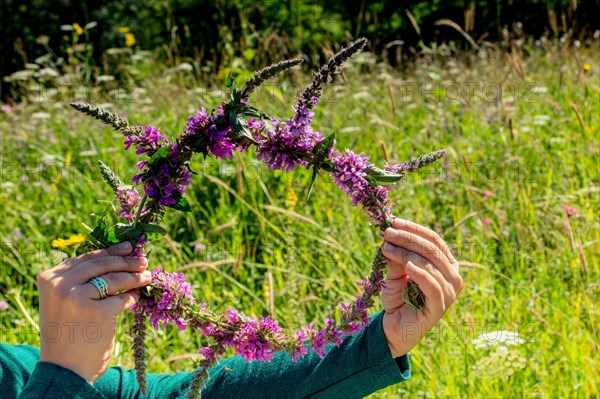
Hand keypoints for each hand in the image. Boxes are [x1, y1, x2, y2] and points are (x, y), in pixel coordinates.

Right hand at [37, 242, 150, 382]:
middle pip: (102, 264)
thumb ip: (81, 281)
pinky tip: (137, 298)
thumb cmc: (67, 335)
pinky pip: (122, 298)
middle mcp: (60, 285)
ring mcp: (77, 297)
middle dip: (127, 261)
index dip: (110, 251)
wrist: (63, 370)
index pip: (86, 258)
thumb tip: (116, 259)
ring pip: (115, 279)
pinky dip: (132, 298)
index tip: (129, 247)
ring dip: (135, 278)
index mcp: (50, 278)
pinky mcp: (97, 312)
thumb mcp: (64, 302)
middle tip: (144, 261)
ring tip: (147, 277)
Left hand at [380, 218, 461, 357]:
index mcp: (446, 264)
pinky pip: (432, 285)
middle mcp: (452, 276)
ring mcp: (449, 292)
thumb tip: (391, 237)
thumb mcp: (394, 273)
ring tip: (386, 248)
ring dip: (405, 253)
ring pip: (429, 264)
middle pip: (431, 249)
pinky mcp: (441, 306)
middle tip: (387, 233)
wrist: (394, 328)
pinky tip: (407, 266)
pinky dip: (420, 273)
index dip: (414, 229)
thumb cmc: (398, 298)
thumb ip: (396, 258)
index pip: (434, 240)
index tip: (394, 222)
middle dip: (407, 238)